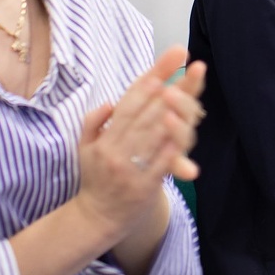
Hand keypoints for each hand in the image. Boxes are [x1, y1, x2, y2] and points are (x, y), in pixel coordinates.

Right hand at [75, 48, 198, 235]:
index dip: (154, 74)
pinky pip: (161, 163)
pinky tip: (186, 127)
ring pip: (154, 133)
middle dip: (170, 84)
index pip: (131, 98)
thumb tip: (108, 102)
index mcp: (105, 136)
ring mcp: (130, 168)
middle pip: (147, 110)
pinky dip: (172, 146)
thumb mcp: (84, 148)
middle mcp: (116, 149)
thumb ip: (93, 122)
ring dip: (172, 109)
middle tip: (190, 63)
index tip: (174, 54)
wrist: (96, 220)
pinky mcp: (144, 188)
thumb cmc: (96, 178)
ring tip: (189, 86)